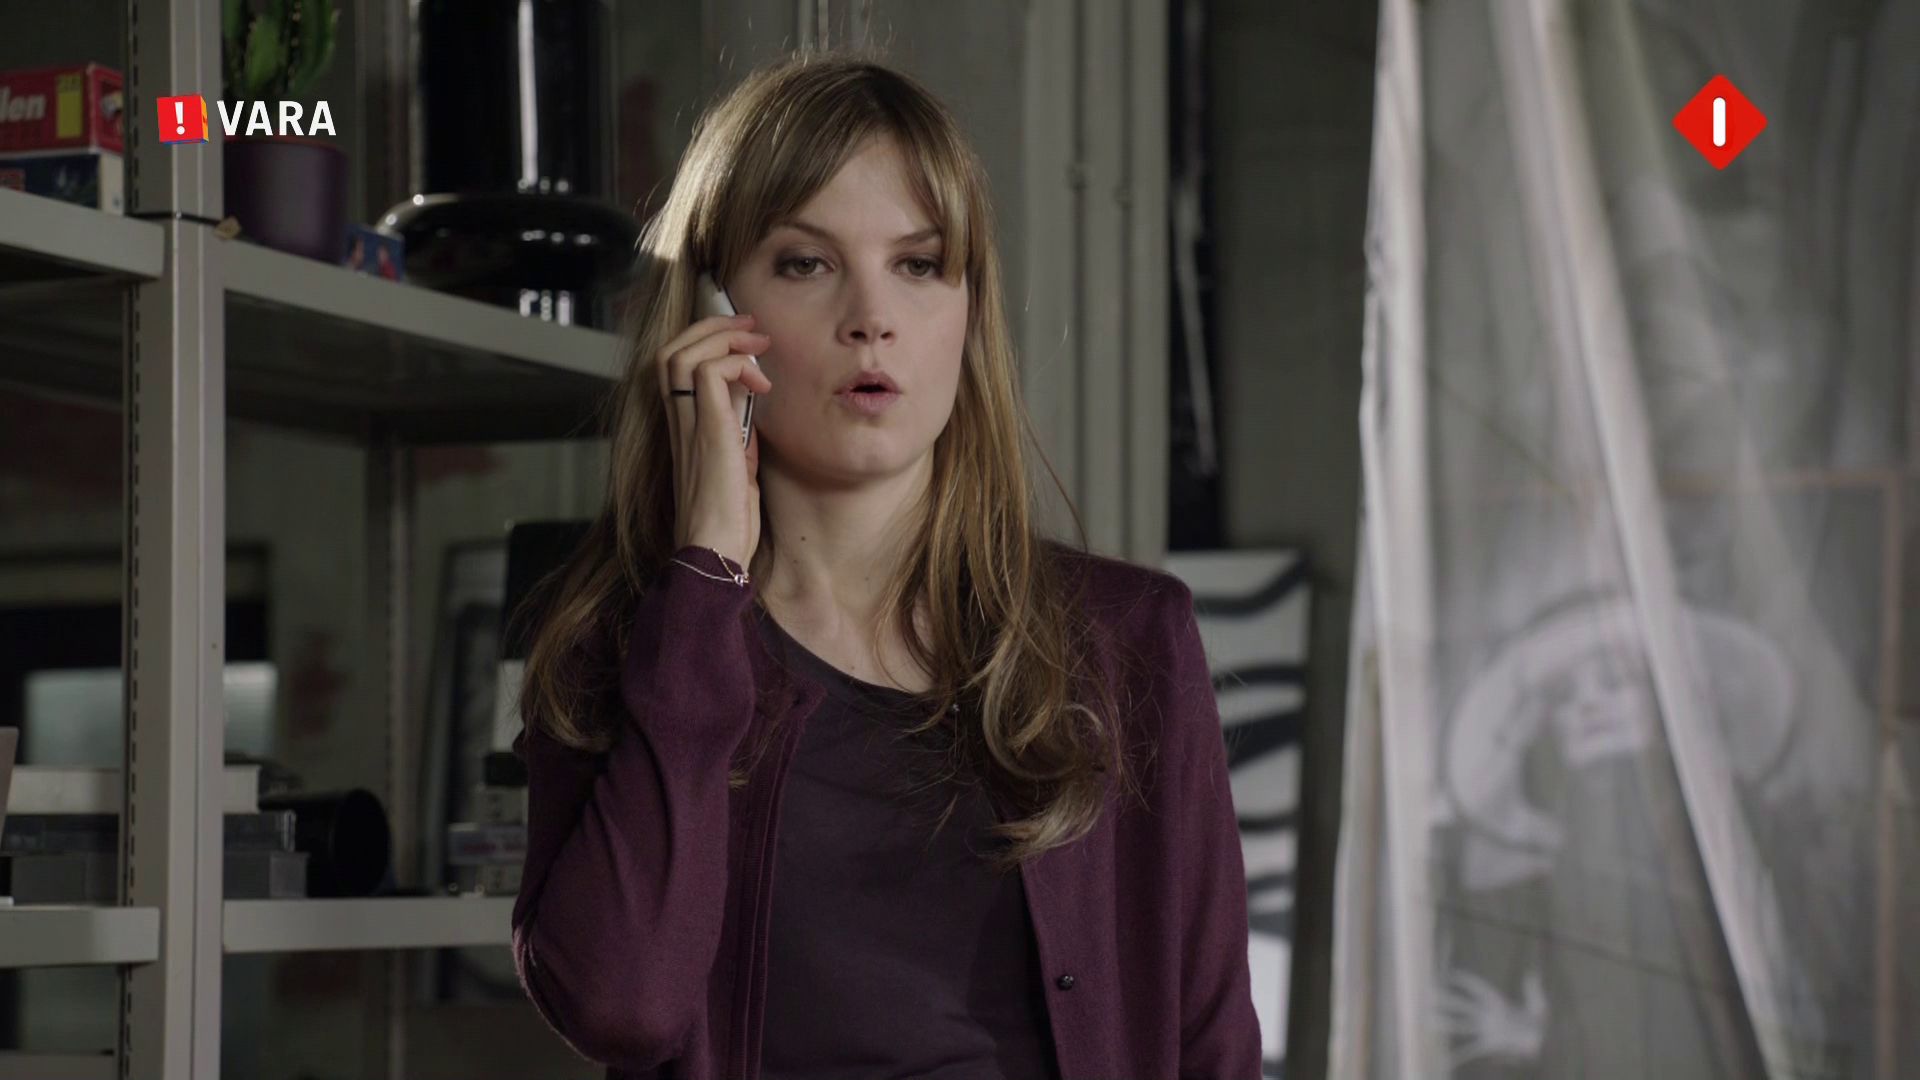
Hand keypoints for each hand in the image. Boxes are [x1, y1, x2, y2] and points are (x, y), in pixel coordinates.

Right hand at [658, 312, 772, 570]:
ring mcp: (688, 427)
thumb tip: (748, 410)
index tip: (745, 341)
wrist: (715, 553)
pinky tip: (760, 384)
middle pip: (672, 350)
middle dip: (713, 327)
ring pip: (683, 353)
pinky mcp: (707, 432)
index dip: (706, 342)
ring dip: (723, 338)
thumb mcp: (736, 470)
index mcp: (683, 430)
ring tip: (757, 347)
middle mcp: (678, 423)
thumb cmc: (727, 525)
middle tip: (752, 329)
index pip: (676, 367)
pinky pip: (708, 373)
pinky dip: (736, 365)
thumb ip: (737, 438)